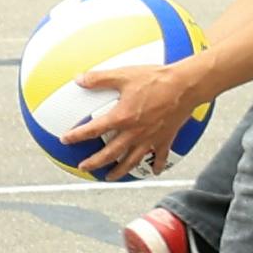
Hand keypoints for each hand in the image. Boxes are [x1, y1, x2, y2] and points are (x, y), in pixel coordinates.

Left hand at [63, 59, 196, 177]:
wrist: (186, 85)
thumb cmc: (157, 79)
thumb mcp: (124, 75)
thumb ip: (99, 78)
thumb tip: (79, 79)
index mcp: (122, 118)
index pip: (93, 130)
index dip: (77, 136)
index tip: (66, 140)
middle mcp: (134, 132)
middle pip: (110, 154)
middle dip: (94, 163)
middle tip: (83, 167)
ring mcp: (150, 138)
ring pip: (131, 161)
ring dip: (119, 171)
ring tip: (110, 177)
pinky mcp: (165, 138)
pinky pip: (159, 156)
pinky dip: (156, 165)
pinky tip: (154, 171)